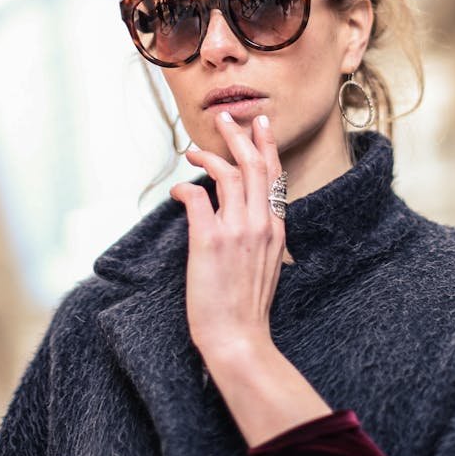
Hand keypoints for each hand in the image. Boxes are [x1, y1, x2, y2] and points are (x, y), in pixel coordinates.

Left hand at [170, 112, 289, 361]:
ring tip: (193, 149)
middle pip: (253, 165)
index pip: (275, 176)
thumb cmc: (248, 309)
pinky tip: (177, 190)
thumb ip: (263, 238)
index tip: (260, 125)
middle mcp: (261, 224)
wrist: (239, 338)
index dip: (266, 146)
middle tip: (225, 117)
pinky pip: (197, 198)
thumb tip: (250, 221)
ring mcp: (237, 231)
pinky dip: (185, 188)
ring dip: (209, 155)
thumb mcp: (269, 266)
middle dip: (238, 135)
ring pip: (228, 174)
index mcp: (277, 230)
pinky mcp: (210, 241)